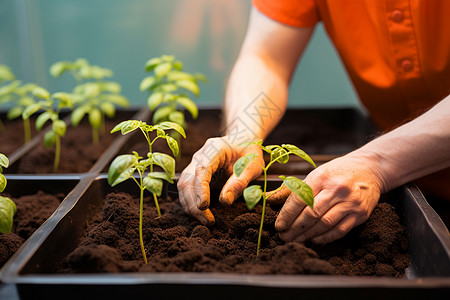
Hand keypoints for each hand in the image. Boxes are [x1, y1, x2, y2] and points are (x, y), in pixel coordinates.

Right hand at [177, 136, 263, 225]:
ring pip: (183, 187)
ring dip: (190, 206)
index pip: (201, 169)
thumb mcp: (252, 165)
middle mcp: (199, 156)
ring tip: (206, 221)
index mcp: (214, 149)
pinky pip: (187, 190)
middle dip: (194, 204)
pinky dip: (191, 203)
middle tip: (209, 221)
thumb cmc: (249, 152)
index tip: (204, 206)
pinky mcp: (194, 175)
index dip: (200, 189)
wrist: (242, 141)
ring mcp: (194, 165)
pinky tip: (201, 215)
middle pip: (187, 181)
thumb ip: (240, 182)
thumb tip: (225, 201)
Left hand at [268, 153, 384, 243]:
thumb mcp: (315, 174)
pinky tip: (314, 239)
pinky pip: (339, 230)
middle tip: (284, 237)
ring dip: (307, 235)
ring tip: (296, 239)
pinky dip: (324, 238)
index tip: (279, 226)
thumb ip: (294, 189)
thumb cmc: (336, 173)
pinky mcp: (360, 214)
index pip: (300, 199)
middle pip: (311, 214)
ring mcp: (350, 202)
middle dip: (294, 228)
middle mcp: (337, 189)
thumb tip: (268, 199)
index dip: (287, 215)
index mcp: (322, 177)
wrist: (369, 169)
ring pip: (324, 224)